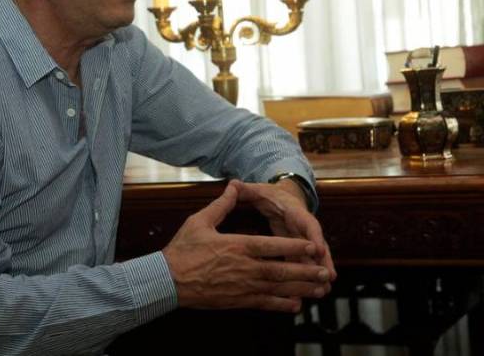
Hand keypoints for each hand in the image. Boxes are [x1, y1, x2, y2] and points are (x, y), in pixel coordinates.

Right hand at [162, 181, 331, 312]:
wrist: (168, 280)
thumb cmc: (182, 250)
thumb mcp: (200, 221)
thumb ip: (221, 205)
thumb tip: (232, 187)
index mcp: (238, 246)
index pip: (273, 246)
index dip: (296, 246)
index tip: (314, 246)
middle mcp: (245, 267)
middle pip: (282, 269)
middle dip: (306, 271)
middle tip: (325, 271)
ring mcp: (243, 286)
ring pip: (278, 288)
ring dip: (301, 288)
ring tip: (319, 288)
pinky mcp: (237, 300)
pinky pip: (265, 303)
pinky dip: (282, 305)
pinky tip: (296, 305)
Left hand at [233, 180, 335, 281]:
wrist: (280, 199)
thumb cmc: (269, 195)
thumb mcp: (258, 191)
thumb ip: (246, 189)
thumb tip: (233, 184)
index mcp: (296, 212)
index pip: (308, 223)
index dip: (314, 236)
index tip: (319, 249)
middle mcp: (303, 228)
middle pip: (317, 244)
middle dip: (323, 261)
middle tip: (329, 277)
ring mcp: (302, 240)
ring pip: (312, 258)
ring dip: (316, 273)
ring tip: (323, 290)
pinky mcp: (296, 249)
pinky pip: (301, 264)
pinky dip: (303, 277)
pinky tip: (303, 294)